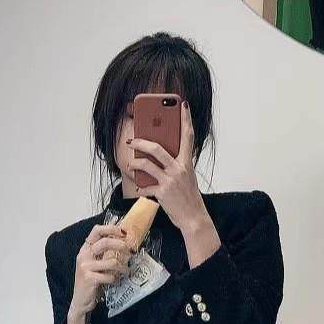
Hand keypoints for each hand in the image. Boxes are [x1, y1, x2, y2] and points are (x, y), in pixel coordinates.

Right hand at [70, 222, 129, 316]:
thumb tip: (123, 243)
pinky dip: (115, 280)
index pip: (96, 230)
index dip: (111, 229)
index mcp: (85, 249)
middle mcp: (83, 255)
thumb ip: (103, 254)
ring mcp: (85, 267)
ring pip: (111, 261)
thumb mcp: (94, 264)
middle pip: (105, 242)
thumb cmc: (91, 281)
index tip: (124, 232)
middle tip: (130, 251)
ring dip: (123, 267)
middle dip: (121, 245)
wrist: (81, 301)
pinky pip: (109, 276)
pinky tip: (115, 282)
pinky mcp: (89, 278)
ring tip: (126, 271)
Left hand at [127, 100, 206, 231]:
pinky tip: (136, 184)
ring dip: (134, 162)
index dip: (186, 119)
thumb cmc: (189, 198)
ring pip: (147, 165)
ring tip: (129, 163)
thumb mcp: (187, 177)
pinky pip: (145, 185)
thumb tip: (160, 156)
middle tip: (132, 140)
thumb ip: (177, 165)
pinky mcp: (162, 193)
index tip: (183, 105)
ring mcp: (170, 181)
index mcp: (187, 163)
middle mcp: (179, 169)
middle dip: (141, 142)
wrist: (193, 218)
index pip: (188, 136)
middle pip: (157, 149)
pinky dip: (139, 184)